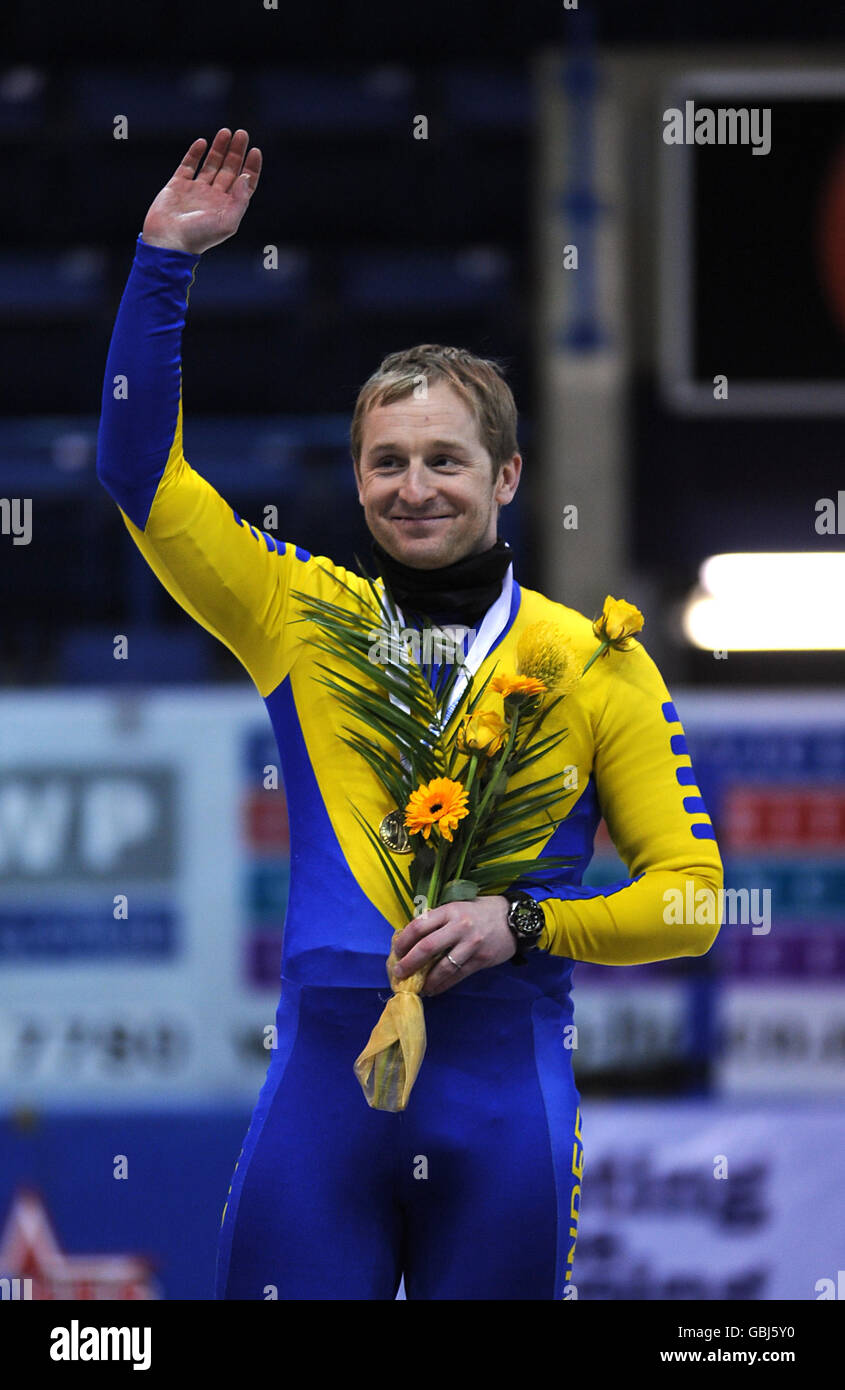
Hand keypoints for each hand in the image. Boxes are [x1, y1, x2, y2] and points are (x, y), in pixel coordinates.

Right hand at [141, 128, 261, 254]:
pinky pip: (188, 165)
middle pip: (229, 170)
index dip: (251, 167)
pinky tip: (202, 142)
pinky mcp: (177, 185)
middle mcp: (213, 197)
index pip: (243, 184)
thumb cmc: (200, 236)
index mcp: (227, 207)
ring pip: (210, 164)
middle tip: (242, 134)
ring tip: (226, 132)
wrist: (168, 241)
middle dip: (236, 152)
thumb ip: (240, 200)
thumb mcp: (227, 222)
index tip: (255, 151)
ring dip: (219, 149)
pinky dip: (195, 153)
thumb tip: (245, 177)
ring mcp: (195, 190)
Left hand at [392, 896, 515, 996]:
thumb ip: (439, 919)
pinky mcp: (481, 960)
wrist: (514, 920)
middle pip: (427, 947)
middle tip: (399, 972)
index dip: (404, 940)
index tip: (396, 951)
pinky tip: (434, 989)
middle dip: (409, 962)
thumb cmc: (481, 911)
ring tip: (417, 987)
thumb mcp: (458, 906)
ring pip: (443, 967)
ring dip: (426, 980)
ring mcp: (471, 944)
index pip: (420, 925)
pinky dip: (443, 985)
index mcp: (450, 910)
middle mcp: (459, 926)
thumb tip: (413, 938)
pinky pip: (458, 976)